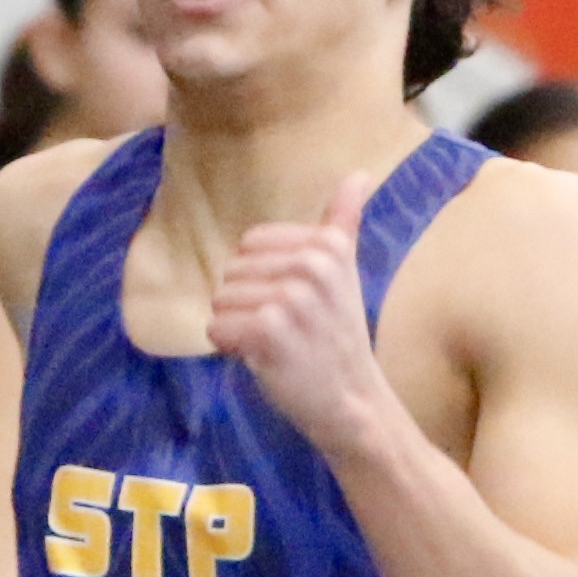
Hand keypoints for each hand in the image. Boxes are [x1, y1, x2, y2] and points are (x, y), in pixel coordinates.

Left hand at [207, 170, 400, 456]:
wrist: (353, 402)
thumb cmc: (338, 338)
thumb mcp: (345, 272)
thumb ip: (344, 222)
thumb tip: (360, 174)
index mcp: (325, 245)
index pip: (251, 245)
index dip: (260, 279)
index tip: (293, 305)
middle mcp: (310, 265)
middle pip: (232, 272)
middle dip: (247, 305)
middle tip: (286, 331)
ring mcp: (290, 298)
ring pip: (220, 301)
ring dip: (238, 328)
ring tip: (276, 346)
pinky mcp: (268, 332)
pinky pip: (216, 328)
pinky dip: (230, 349)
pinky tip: (262, 360)